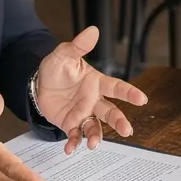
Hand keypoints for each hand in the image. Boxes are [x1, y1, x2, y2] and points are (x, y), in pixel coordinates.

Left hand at [35, 26, 147, 153]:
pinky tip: (70, 149)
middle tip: (128, 131)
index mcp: (96, 83)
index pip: (116, 87)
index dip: (129, 93)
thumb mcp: (64, 54)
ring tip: (94, 144)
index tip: (142, 99)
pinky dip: (74, 143)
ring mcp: (83, 114)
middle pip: (111, 112)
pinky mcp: (71, 124)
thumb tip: (93, 30)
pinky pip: (75, 135)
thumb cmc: (56, 68)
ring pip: (96, 127)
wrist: (39, 84)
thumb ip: (78, 46)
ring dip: (96, 136)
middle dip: (120, 121)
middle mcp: (93, 100)